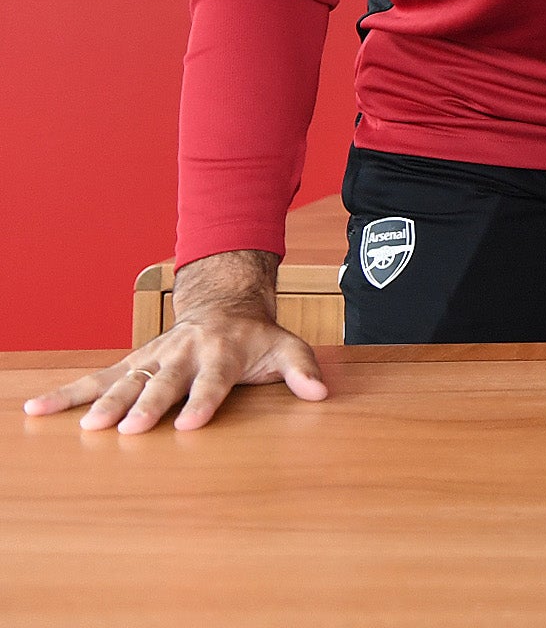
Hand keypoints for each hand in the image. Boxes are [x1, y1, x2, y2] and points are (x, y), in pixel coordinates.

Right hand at [23, 251, 326, 433]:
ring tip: (88, 427)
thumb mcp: (286, 347)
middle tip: (132, 428)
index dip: (203, 401)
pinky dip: (67, 394)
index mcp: (221, 351)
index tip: (189, 425)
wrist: (224, 304)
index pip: (213, 380)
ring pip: (126, 380)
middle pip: (164, 382)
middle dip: (148, 404)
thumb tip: (321, 393)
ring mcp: (154, 356)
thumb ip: (302, 370)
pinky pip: (97, 379)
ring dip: (107, 403)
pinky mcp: (132, 362)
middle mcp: (183, 353)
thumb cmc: (255, 337)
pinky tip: (37, 409)